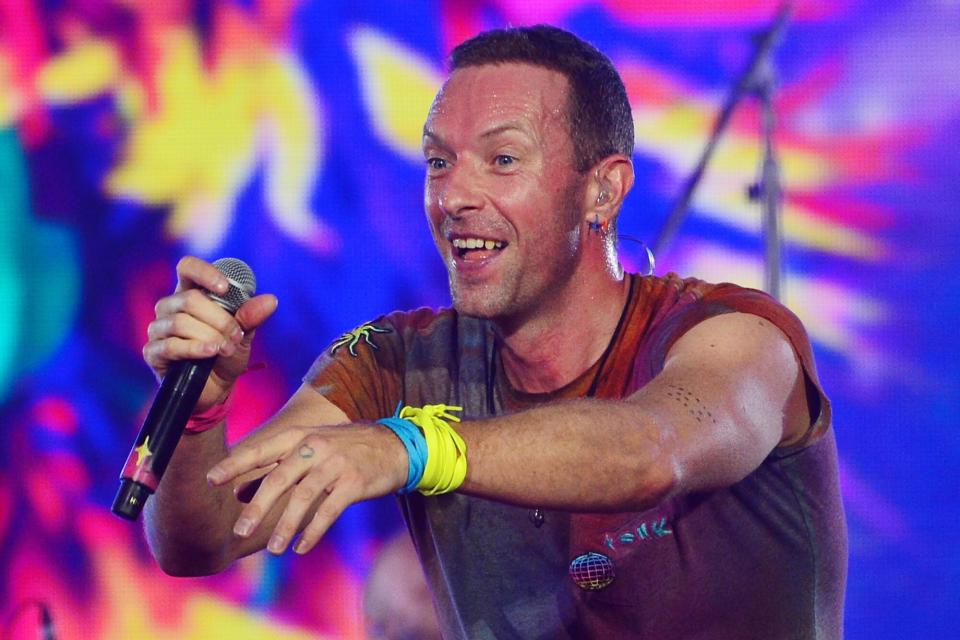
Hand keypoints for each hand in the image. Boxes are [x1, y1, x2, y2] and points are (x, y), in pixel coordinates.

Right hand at [142, 256, 277, 410]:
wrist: (217, 388)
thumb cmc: (226, 354)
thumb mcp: (243, 334)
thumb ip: (251, 317)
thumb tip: (270, 300)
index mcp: (191, 294)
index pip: (187, 268)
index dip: (204, 273)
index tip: (225, 288)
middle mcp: (170, 307)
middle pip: (189, 299)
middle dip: (220, 319)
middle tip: (236, 336)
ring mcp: (158, 329)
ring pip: (180, 322)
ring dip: (210, 336)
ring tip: (227, 349)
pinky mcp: (153, 352)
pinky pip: (171, 345)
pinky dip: (195, 348)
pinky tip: (211, 353)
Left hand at [206, 423, 407, 554]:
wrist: (394, 446)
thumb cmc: (344, 448)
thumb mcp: (310, 448)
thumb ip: (277, 467)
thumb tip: (240, 491)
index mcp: (299, 436)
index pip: (262, 449)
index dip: (236, 464)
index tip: (211, 480)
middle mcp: (316, 446)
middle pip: (280, 478)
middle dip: (258, 507)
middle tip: (240, 531)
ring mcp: (336, 464)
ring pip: (304, 497)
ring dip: (286, 526)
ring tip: (273, 550)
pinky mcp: (354, 482)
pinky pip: (329, 511)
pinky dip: (313, 531)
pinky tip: (300, 547)